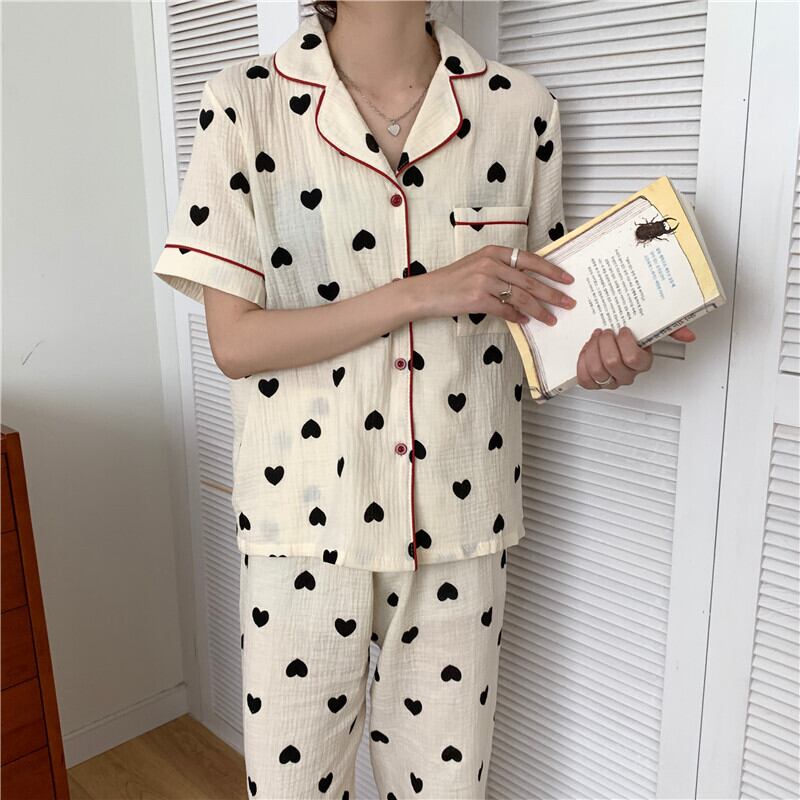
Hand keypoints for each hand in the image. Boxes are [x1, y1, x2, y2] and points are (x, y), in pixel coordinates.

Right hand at [417, 245, 576, 324]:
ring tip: (551, 319)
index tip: (567, 279)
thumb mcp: (479, 266)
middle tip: (568, 303)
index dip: (551, 270)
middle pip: (530, 280)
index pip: (531, 260)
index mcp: (494, 252)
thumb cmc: (453, 281)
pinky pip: (505, 309)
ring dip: (539, 310)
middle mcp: (491, 263)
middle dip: (552, 293)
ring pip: (521, 297)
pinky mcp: (477, 298)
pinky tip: (525, 322)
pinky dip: (517, 317)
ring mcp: (484, 280)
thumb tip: (529, 285)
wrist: (428, 292)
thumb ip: (502, 270)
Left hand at [576, 325, 696, 390]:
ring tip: (595, 339)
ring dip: (592, 350)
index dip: (625, 342)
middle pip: (612, 363)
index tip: (623, 329)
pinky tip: (586, 351)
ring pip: (597, 371)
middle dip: (605, 343)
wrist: (613, 339)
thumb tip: (688, 335)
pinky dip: (582, 363)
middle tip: (605, 332)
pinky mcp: (594, 383)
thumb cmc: (632, 336)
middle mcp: (627, 375)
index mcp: (642, 363)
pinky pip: (585, 380)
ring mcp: (610, 380)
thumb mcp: (652, 328)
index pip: (633, 358)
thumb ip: (672, 329)